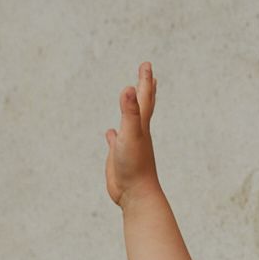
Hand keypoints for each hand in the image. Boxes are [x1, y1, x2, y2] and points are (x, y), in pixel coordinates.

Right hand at [104, 61, 160, 206]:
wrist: (136, 195)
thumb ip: (130, 112)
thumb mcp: (131, 134)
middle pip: (142, 106)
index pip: (144, 97)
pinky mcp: (119, 157)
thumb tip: (128, 88)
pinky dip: (113, 135)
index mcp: (141, 125)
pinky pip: (116, 142)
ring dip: (129, 110)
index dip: (144, 80)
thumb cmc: (136, 166)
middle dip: (144, 89)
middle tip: (147, 74)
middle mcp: (136, 132)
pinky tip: (111, 133)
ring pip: (129, 122)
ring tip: (129, 100)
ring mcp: (128, 145)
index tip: (146, 64)